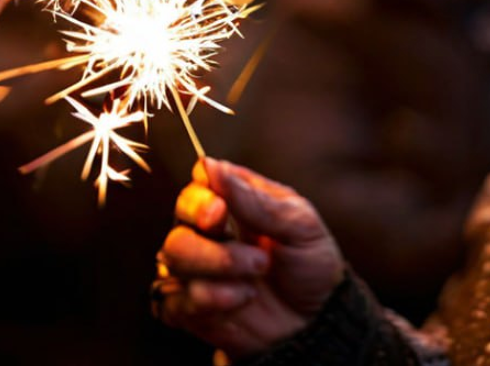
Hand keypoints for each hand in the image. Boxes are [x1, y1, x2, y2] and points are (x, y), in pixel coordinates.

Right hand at [153, 158, 343, 358]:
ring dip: (218, 266)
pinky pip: (172, 298)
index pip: (199, 181)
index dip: (203, 193)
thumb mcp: (299, 225)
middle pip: (179, 215)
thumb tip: (211, 165)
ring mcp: (196, 267)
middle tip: (253, 254)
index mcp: (234, 200)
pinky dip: (208, 299)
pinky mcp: (189, 305)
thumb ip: (255, 199)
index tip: (221, 210)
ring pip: (173, 254)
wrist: (317, 324)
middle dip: (212, 234)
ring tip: (256, 275)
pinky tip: (240, 300)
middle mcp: (208, 229)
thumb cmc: (311, 265)